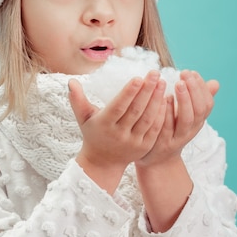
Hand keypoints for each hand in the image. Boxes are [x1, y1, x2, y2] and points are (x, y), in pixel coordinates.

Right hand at [68, 71, 166, 192]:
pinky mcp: (144, 147)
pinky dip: (161, 114)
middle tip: (154, 73)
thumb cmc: (93, 134)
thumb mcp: (83, 118)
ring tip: (161, 82)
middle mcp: (119, 135)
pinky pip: (155, 128)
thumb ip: (77, 99)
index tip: (138, 77)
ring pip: (148, 119)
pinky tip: (165, 99)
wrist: (103, 163)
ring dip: (156, 100)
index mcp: (104, 125)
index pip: (119, 107)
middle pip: (136, 111)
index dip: (129, 93)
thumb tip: (71, 81)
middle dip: (147, 91)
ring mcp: (133, 142)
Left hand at [137, 70, 218, 170]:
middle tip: (184, 74)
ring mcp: (177, 138)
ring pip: (186, 120)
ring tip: (178, 83)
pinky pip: (166, 126)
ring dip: (184, 100)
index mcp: (197, 122)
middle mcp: (190, 131)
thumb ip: (198, 99)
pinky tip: (163, 98)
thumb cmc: (171, 131)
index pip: (207, 104)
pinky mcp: (162, 143)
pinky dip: (167, 111)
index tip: (192, 72)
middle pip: (198, 111)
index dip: (201, 88)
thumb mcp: (186, 116)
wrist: (156, 161)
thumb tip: (215, 83)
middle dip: (194, 90)